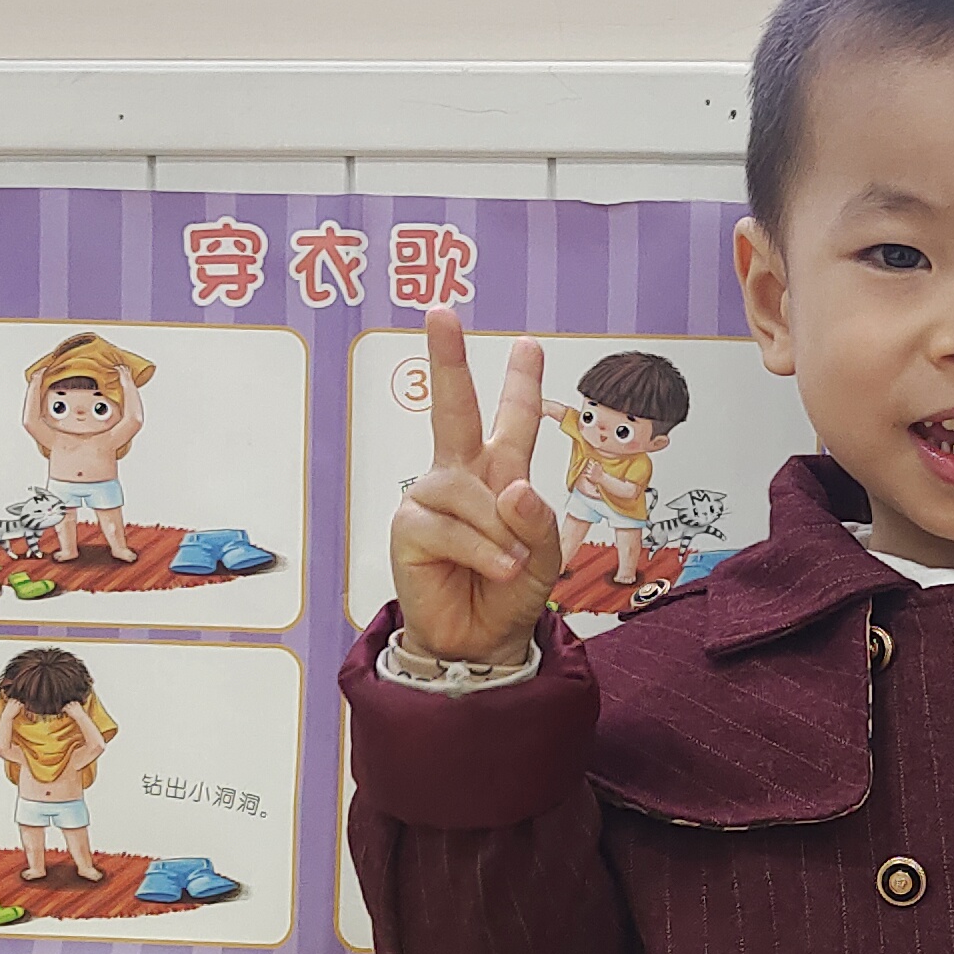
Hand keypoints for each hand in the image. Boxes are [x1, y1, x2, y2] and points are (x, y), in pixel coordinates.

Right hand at [390, 308, 560, 664]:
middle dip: (447, 360)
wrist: (481, 639)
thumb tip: (512, 489)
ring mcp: (432, 498)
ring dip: (499, 531)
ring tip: (508, 562)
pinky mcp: (410, 527)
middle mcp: (462, 475)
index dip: (520, 383)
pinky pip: (450, 527)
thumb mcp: (543, 554)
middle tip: (440, 313)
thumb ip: (536, 520)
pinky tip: (495, 568)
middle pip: (453, 408)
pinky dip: (481, 550)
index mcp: (500, 471)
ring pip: (469, 491)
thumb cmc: (511, 589)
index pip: (513, 420)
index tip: (528, 344)